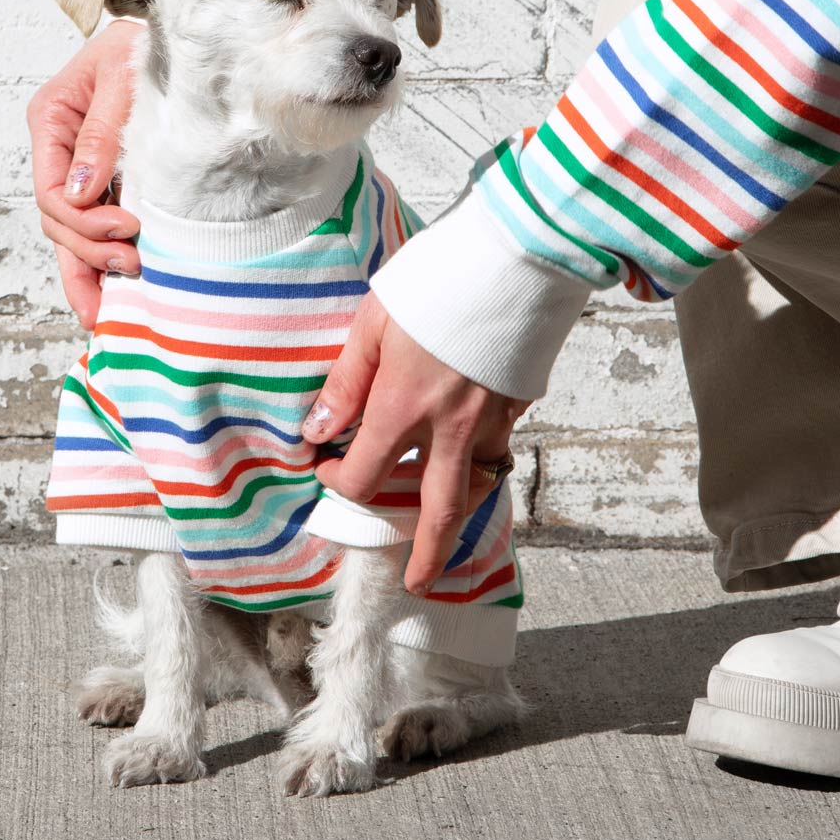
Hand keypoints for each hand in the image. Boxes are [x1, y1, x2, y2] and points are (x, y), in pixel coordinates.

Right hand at [26, 19, 141, 328]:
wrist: (187, 43)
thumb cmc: (151, 48)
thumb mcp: (122, 78)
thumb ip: (101, 133)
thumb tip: (82, 192)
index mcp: (53, 121)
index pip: (50, 190)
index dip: (82, 220)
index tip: (123, 229)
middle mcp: (64, 152)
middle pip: (60, 222)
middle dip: (91, 252)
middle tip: (134, 266)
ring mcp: (88, 173)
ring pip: (75, 236)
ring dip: (96, 269)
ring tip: (123, 297)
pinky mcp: (116, 186)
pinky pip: (102, 232)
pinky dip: (106, 265)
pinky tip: (117, 296)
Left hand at [302, 292, 529, 593]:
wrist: (518, 255)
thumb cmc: (439, 278)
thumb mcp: (375, 320)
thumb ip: (347, 380)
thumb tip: (320, 428)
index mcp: (405, 406)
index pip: (367, 475)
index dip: (341, 481)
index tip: (329, 467)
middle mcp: (451, 426)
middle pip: (438, 513)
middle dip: (426, 557)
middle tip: (418, 583)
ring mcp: (493, 417)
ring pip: (477, 483)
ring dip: (459, 510)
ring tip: (446, 527)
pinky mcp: (520, 401)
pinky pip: (500, 443)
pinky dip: (483, 454)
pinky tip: (471, 445)